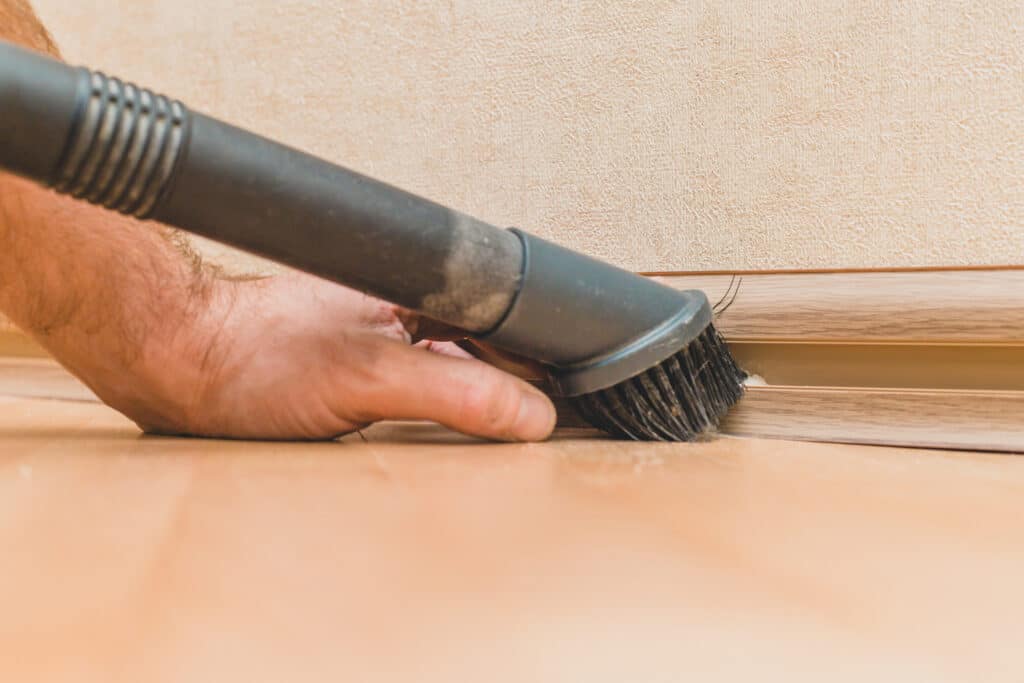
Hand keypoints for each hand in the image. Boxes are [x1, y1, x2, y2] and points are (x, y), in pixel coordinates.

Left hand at [124, 271, 556, 440]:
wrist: (170, 361)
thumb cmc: (248, 355)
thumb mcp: (365, 377)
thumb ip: (453, 391)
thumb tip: (530, 414)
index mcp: (420, 292)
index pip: (507, 323)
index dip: (540, 361)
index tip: (569, 399)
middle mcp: (405, 311)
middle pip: (487, 348)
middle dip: (515, 386)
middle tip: (536, 429)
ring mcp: (379, 339)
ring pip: (454, 370)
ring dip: (476, 403)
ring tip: (497, 434)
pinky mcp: (353, 369)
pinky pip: (418, 392)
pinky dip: (436, 415)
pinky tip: (434, 436)